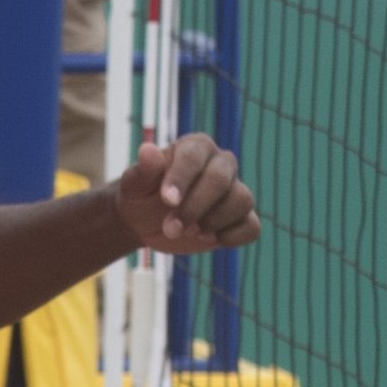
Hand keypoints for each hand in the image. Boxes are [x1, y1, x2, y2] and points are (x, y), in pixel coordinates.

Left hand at [115, 134, 259, 254]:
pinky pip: (252, 227)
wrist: (146, 221)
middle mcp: (220, 163)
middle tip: (171, 228)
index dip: (182, 178)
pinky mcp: (240, 218)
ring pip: (242, 200)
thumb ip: (143, 169)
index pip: (195, 157)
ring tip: (190, 232)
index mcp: (195, 147)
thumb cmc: (141, 195)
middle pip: (220, 180)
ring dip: (214, 222)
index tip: (167, 200)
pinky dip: (233, 236)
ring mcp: (234, 190)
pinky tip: (209, 239)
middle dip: (195, 208)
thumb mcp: (134, 184)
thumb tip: (148, 150)